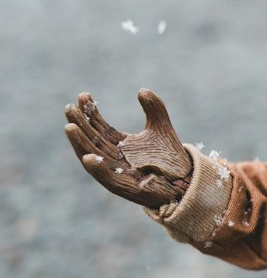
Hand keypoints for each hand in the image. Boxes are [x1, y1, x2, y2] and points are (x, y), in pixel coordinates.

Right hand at [65, 90, 191, 207]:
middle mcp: (114, 158)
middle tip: (69, 108)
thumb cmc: (171, 158)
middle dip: (80, 125)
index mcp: (119, 145)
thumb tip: (142, 90)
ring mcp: (117, 173)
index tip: (83, 95)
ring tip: (70, 127)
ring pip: (93, 157)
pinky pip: (107, 178)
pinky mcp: (125, 187)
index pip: (100, 127)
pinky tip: (87, 156)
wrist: (186, 182)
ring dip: (80, 143)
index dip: (90, 112)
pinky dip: (97, 168)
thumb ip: (154, 109)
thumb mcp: (162, 129)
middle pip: (92, 139)